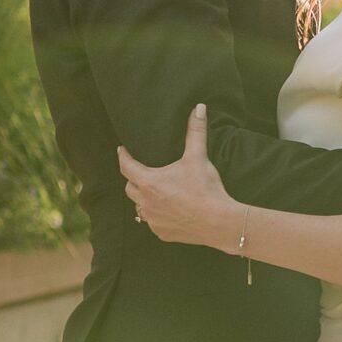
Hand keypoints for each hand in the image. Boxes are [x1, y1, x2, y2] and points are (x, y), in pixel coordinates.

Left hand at [119, 104, 236, 248]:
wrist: (219, 222)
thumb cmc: (206, 189)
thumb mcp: (198, 158)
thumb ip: (195, 132)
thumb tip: (198, 108)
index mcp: (149, 181)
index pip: (126, 166)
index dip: (123, 156)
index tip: (122, 150)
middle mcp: (146, 202)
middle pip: (129, 188)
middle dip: (133, 179)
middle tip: (140, 172)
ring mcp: (153, 220)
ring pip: (139, 207)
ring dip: (143, 199)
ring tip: (153, 193)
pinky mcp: (162, 233)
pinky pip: (152, 223)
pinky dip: (156, 216)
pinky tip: (167, 212)